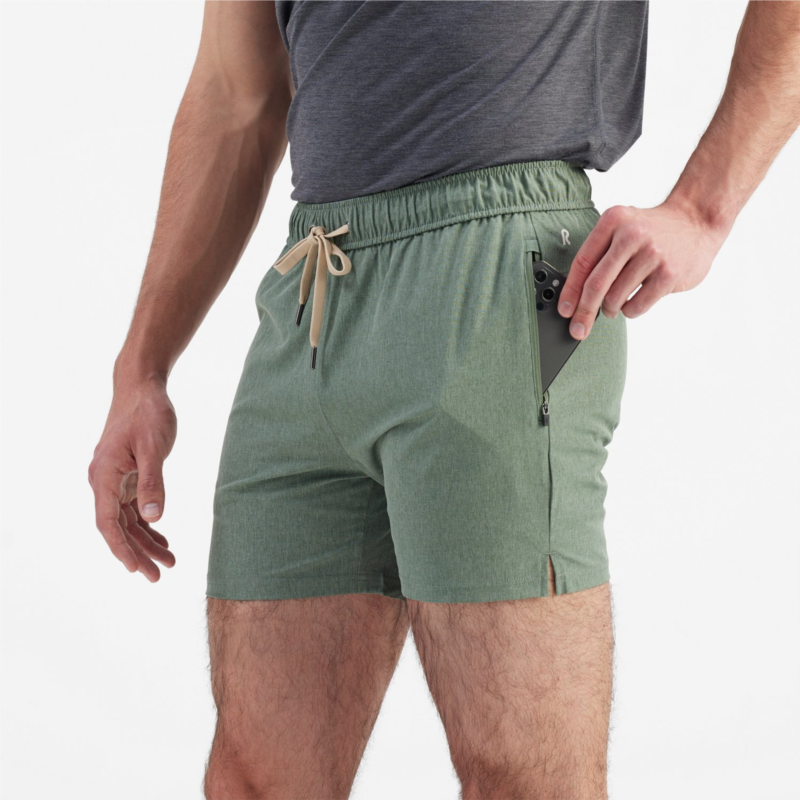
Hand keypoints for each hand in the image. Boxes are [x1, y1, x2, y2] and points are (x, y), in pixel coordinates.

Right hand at [88, 377, 177, 580]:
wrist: (142, 388)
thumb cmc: (148, 413)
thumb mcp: (153, 448)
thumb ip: (153, 483)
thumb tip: (154, 518)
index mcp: (104, 476)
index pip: (109, 523)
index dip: (122, 549)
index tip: (137, 569)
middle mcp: (104, 481)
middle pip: (118, 527)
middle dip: (138, 553)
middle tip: (159, 575)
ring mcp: (114, 479)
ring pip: (127, 520)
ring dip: (146, 541)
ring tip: (169, 561)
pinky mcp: (126, 475)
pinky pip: (133, 508)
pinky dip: (147, 524)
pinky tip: (162, 537)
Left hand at [557, 200, 727, 338]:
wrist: (696, 221)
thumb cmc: (652, 230)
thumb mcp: (622, 228)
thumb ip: (599, 254)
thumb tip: (573, 295)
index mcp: (614, 221)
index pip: (583, 262)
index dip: (570, 291)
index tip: (564, 310)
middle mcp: (632, 235)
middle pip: (596, 284)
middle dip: (584, 312)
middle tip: (578, 329)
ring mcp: (652, 254)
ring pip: (615, 298)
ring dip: (610, 309)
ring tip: (614, 304)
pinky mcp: (669, 274)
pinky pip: (636, 306)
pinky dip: (630, 310)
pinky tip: (634, 300)